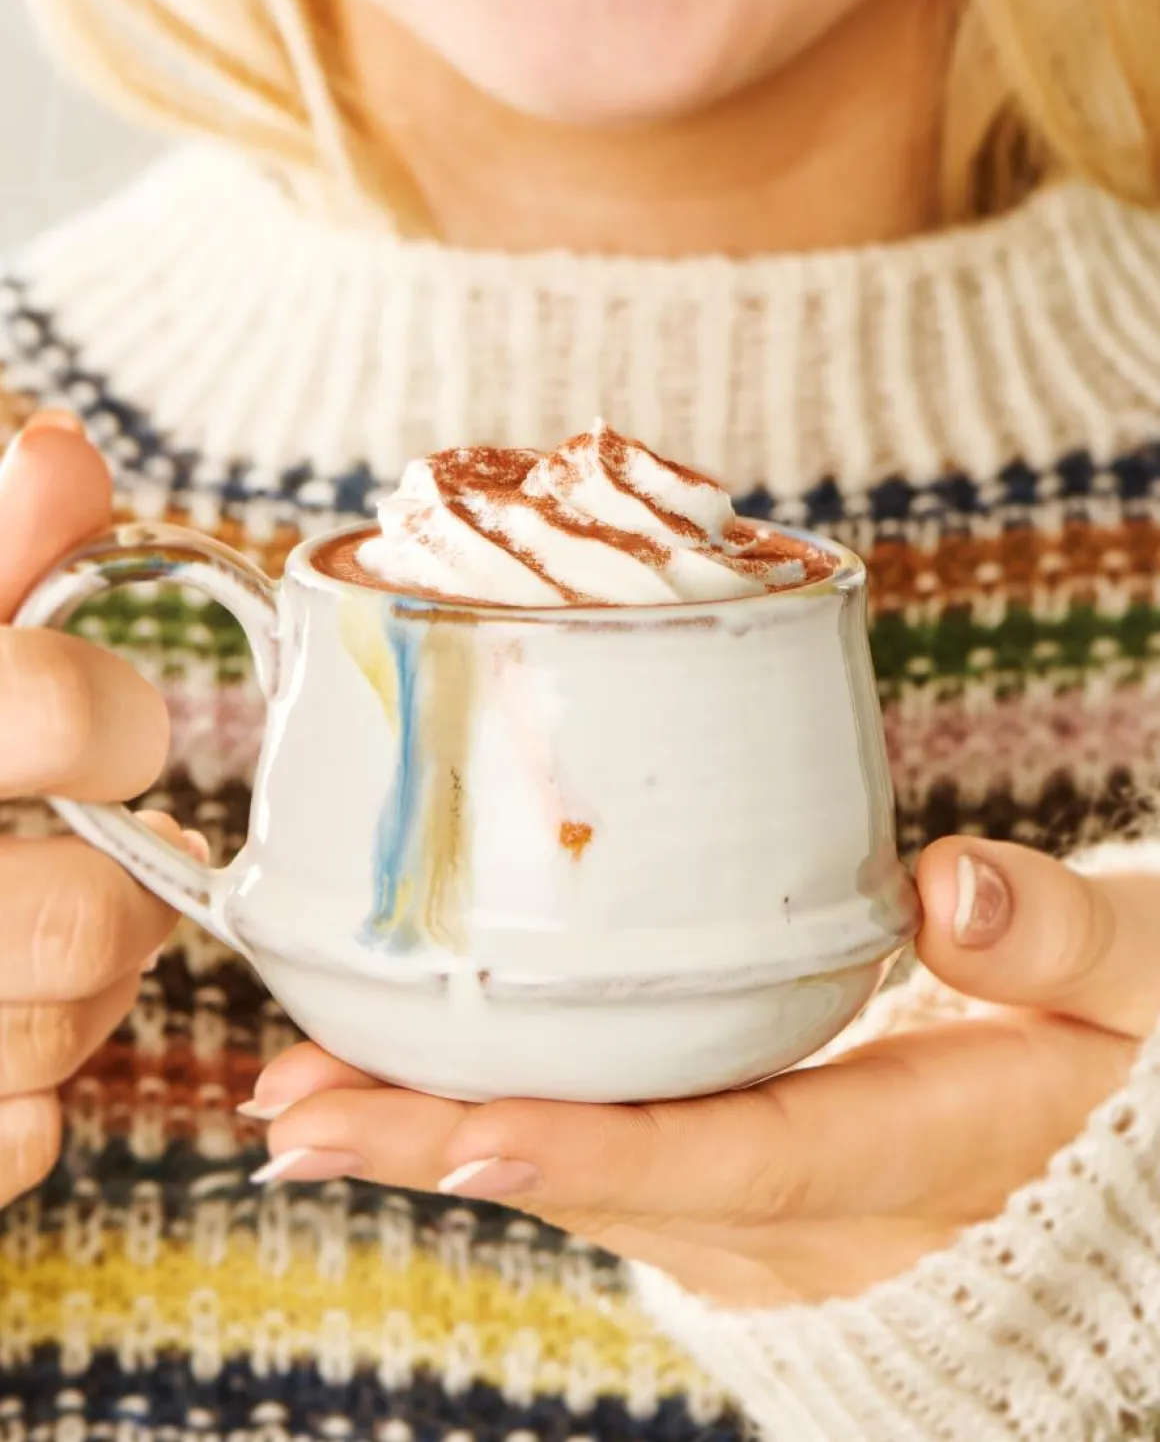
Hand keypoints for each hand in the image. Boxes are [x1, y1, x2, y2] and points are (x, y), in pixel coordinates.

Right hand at [0, 415, 181, 1204]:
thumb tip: (63, 454)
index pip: (54, 713)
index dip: (116, 722)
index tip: (125, 733)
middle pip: (75, 918)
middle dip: (130, 886)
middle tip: (124, 852)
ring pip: (48, 1032)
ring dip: (93, 990)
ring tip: (66, 935)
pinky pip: (3, 1142)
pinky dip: (26, 1107)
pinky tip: (7, 1049)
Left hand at [249, 838, 1157, 1304]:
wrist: (1130, 1137)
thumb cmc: (1134, 1049)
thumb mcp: (1143, 981)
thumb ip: (1062, 942)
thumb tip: (950, 892)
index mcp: (932, 1151)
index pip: (748, 1157)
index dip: (603, 1152)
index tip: (465, 1135)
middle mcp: (837, 1220)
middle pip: (625, 1188)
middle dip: (450, 1151)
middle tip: (293, 1110)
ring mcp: (788, 1226)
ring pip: (600, 1190)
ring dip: (445, 1146)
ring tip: (301, 1098)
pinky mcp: (760, 1198)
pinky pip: (618, 1173)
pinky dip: (501, 1134)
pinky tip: (407, 1095)